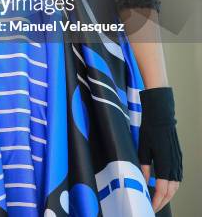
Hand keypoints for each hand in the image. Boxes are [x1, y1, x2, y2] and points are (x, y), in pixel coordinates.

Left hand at [138, 86, 182, 212]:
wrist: (161, 114)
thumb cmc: (150, 129)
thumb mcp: (142, 148)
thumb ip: (144, 167)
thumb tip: (144, 181)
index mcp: (165, 163)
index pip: (163, 190)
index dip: (156, 200)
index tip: (150, 206)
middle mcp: (174, 164)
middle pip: (171, 190)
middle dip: (163, 200)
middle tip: (154, 205)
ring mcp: (178, 160)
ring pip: (176, 184)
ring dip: (169, 194)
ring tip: (159, 198)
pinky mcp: (178, 156)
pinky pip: (178, 176)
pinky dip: (173, 185)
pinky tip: (166, 185)